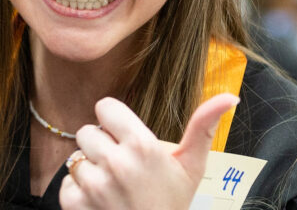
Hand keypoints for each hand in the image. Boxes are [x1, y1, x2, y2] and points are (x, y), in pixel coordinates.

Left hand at [59, 94, 238, 209]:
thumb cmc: (173, 203)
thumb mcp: (192, 166)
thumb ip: (204, 126)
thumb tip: (229, 96)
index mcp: (141, 145)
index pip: (105, 107)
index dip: (114, 120)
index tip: (124, 135)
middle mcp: (115, 162)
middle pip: (88, 131)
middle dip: (101, 145)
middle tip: (122, 165)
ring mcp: (94, 184)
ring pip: (76, 156)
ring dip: (90, 168)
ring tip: (112, 183)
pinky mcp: (76, 204)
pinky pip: (67, 182)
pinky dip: (79, 190)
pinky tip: (99, 199)